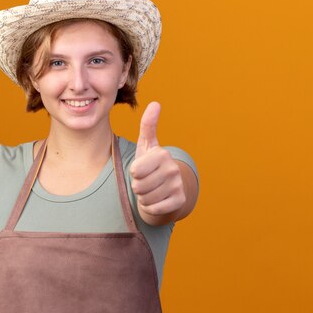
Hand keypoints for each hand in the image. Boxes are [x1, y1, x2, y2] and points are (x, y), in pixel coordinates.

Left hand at [130, 102, 185, 217]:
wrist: (167, 189)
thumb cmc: (151, 166)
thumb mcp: (146, 146)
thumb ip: (148, 126)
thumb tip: (155, 103)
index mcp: (162, 154)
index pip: (135, 171)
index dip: (134, 173)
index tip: (141, 169)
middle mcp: (172, 168)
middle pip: (138, 186)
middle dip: (138, 187)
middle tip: (146, 182)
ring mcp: (177, 185)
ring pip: (145, 198)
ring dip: (144, 197)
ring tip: (151, 190)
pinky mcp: (179, 201)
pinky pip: (154, 208)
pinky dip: (151, 207)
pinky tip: (157, 200)